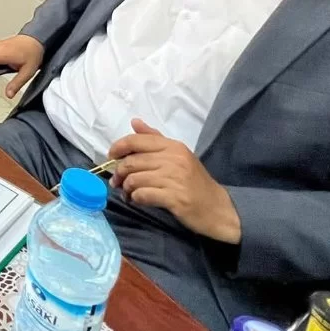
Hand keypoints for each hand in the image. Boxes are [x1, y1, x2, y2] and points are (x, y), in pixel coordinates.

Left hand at [109, 118, 240, 242]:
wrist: (219, 208)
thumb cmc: (195, 182)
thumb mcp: (178, 156)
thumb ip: (155, 139)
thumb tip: (134, 122)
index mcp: (173, 146)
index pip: (136, 140)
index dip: (118, 148)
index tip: (111, 158)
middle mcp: (174, 159)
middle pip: (131, 162)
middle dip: (119, 174)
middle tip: (118, 183)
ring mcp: (175, 178)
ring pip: (134, 179)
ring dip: (126, 189)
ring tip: (129, 194)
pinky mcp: (175, 198)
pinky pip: (143, 194)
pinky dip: (135, 198)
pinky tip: (138, 200)